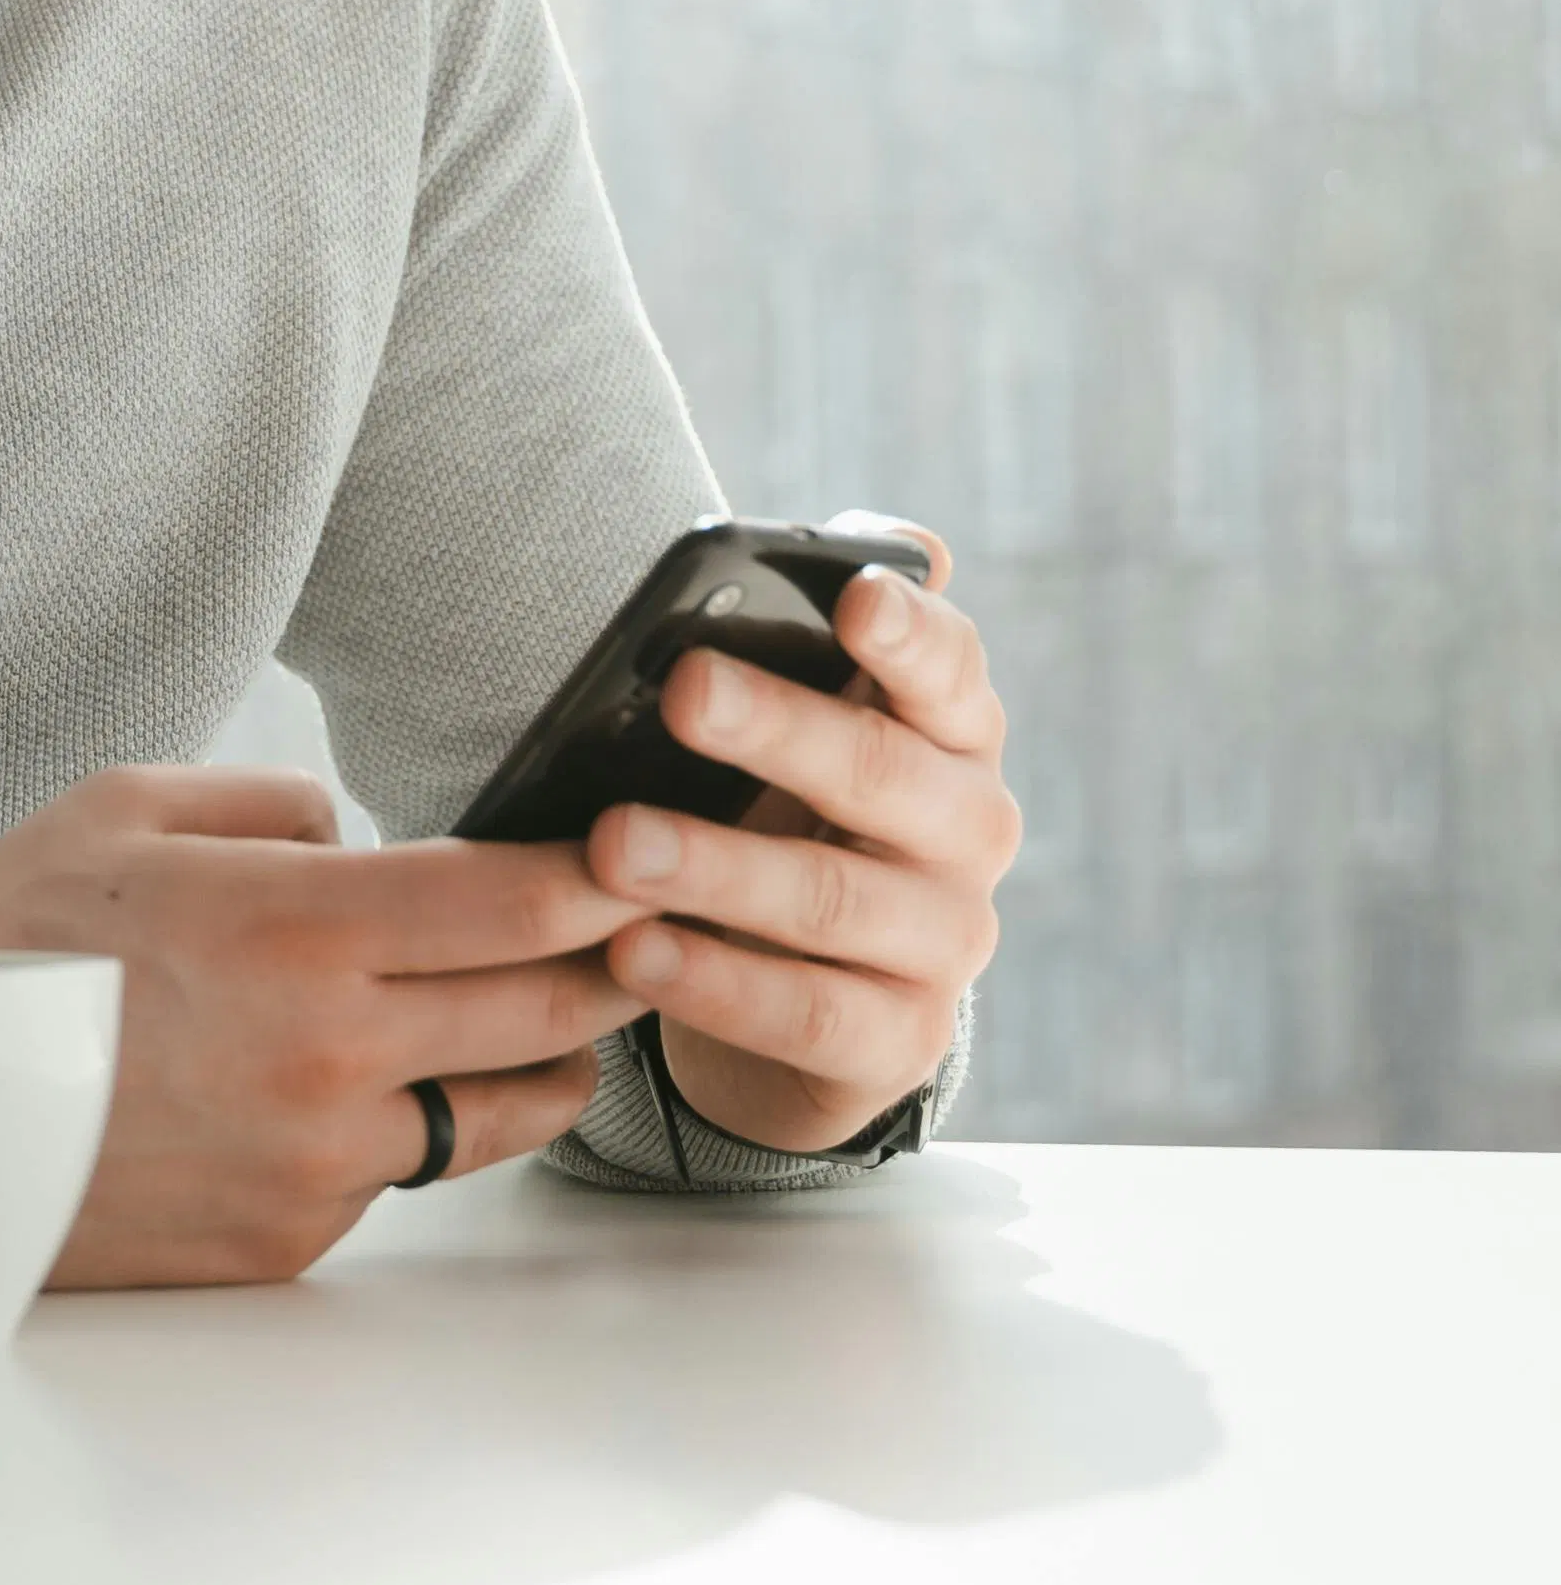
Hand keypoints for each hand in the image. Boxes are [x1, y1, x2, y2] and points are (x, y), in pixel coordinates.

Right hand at [0, 765, 634, 1285]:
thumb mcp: (127, 809)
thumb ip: (276, 805)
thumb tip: (369, 836)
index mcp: (296, 926)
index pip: (521, 900)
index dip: (605, 872)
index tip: (642, 849)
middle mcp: (329, 1052)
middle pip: (552, 1007)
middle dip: (617, 960)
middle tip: (644, 924)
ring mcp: (316, 1159)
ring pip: (505, 1110)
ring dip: (545, 1057)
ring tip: (541, 1016)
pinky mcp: (290, 1237)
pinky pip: (400, 1172)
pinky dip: (408, 1121)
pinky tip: (366, 1082)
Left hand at [586, 543, 1017, 1159]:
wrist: (805, 991)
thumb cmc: (792, 814)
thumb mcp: (801, 732)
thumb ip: (813, 643)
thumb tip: (880, 543)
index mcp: (951, 734)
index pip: (950, 670)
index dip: (909, 634)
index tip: (854, 596)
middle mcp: (969, 832)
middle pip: (881, 773)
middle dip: (779, 730)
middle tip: (684, 690)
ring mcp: (946, 944)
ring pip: (832, 898)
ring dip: (718, 868)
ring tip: (615, 843)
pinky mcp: (900, 1041)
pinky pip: (806, 1013)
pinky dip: (714, 984)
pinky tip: (631, 951)